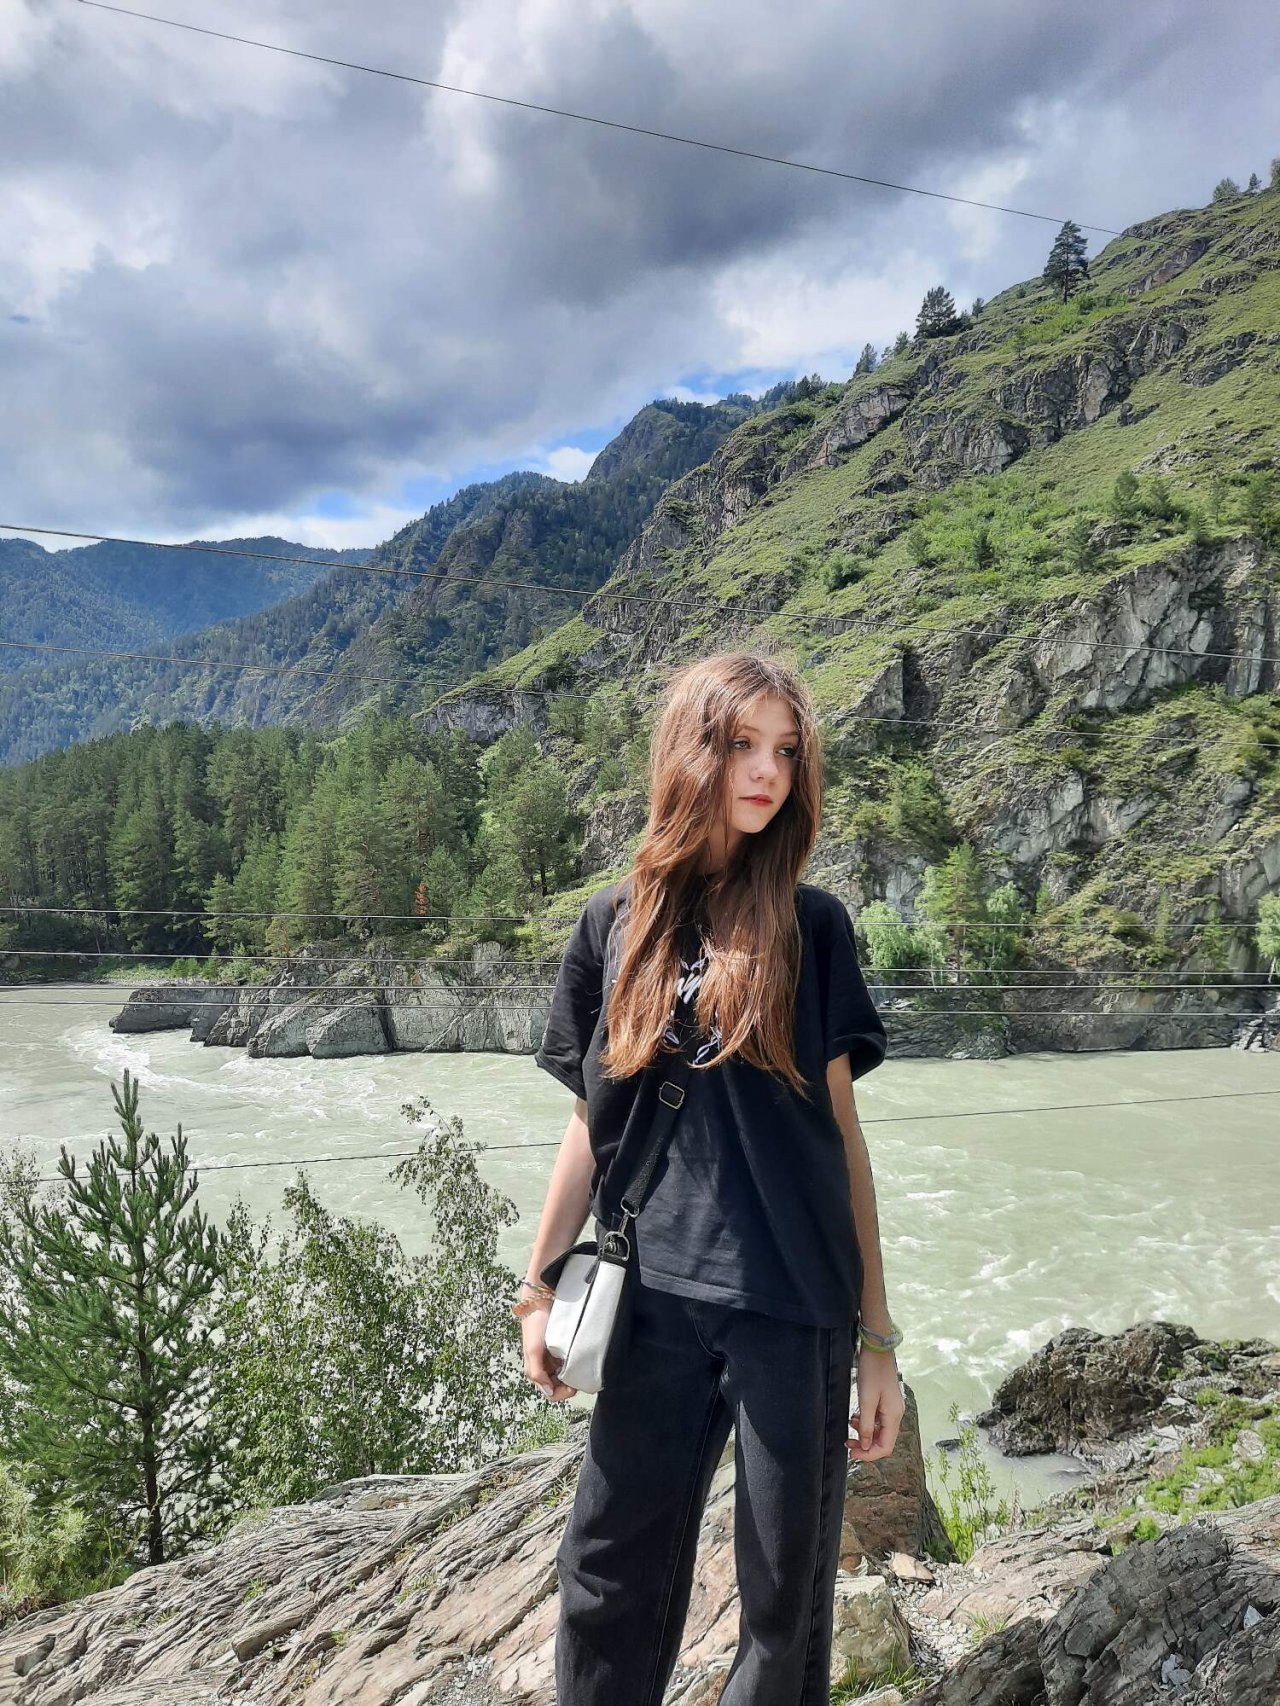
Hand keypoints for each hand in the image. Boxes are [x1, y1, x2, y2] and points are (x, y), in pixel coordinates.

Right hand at [521, 1308, 577, 1401]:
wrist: (539, 1300)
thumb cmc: (535, 1325)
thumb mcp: (533, 1350)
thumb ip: (537, 1372)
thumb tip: (548, 1391)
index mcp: (534, 1370)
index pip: (550, 1393)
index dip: (562, 1393)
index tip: (574, 1385)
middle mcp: (543, 1367)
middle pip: (558, 1387)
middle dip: (569, 1386)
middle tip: (580, 1376)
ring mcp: (551, 1358)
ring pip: (563, 1376)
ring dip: (572, 1375)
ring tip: (580, 1366)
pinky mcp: (558, 1348)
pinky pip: (567, 1363)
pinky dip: (573, 1363)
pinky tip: (578, 1356)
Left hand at [847, 1348, 904, 1462]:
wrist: (877, 1349)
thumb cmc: (872, 1372)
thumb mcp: (866, 1401)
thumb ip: (867, 1426)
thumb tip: (866, 1446)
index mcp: (894, 1416)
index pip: (885, 1447)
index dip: (869, 1454)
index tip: (853, 1453)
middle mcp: (896, 1414)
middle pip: (883, 1440)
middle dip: (866, 1445)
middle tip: (848, 1444)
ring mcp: (892, 1407)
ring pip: (880, 1430)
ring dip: (865, 1434)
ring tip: (850, 1429)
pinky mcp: (887, 1401)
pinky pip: (878, 1419)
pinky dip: (867, 1423)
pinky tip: (856, 1418)